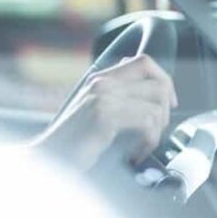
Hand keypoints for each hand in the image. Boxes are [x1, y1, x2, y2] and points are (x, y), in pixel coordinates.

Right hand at [35, 55, 177, 169]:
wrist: (49, 156)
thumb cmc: (71, 139)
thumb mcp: (91, 108)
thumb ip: (112, 92)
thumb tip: (131, 74)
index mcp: (100, 79)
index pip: (144, 61)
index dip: (164, 80)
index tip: (166, 102)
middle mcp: (102, 84)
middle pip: (157, 82)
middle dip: (167, 109)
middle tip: (157, 128)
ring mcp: (103, 99)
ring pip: (156, 105)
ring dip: (158, 130)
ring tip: (144, 144)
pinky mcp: (104, 117)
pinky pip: (146, 122)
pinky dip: (149, 141)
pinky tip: (137, 152)